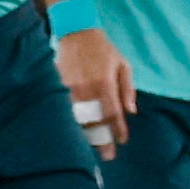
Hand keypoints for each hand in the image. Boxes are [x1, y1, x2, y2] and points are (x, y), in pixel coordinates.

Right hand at [55, 26, 134, 158]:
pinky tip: (75, 133)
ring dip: (85, 135)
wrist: (76, 33)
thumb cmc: (103, 50)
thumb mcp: (123, 65)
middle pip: (93, 122)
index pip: (112, 114)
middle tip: (107, 156)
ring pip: (77, 119)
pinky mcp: (58, 87)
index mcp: (104, 83)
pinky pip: (65, 110)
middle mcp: (86, 89)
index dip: (118, 130)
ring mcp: (69, 89)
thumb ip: (127, 89)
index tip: (122, 141)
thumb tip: (131, 111)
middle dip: (101, 140)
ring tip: (91, 149)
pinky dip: (71, 122)